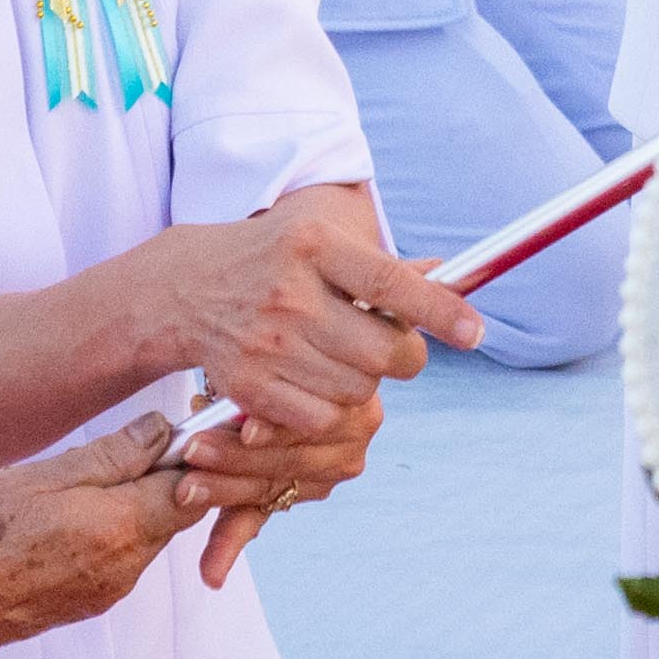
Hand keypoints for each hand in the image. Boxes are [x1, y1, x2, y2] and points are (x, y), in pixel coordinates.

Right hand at [0, 416, 210, 655]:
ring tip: (86, 478)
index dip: (192, 454)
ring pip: (149, 534)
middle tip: (124, 446)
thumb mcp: (40, 476)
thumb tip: (162, 430)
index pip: (193, 486)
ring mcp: (109, 589)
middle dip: (164, 476)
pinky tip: (71, 514)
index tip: (170, 428)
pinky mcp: (90, 602)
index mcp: (121, 527)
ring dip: (134, 503)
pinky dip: (113, 530)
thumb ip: (110, 456)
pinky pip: (122, 557)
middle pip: (176, 511)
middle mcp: (126, 565)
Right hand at [113, 187, 477, 451]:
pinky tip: (316, 382)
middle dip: (403, 357)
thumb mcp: (320, 241)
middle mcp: (290, 293)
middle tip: (397, 349)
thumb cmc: (272, 259)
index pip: (391, 284)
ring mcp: (267, 343)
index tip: (475, 333)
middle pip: (384, 351)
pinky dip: (329, 408)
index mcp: (314, 246)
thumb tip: (449, 274)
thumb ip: (382, 264)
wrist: (184, 290)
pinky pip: (321, 417)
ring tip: (344, 358)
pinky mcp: (248, 386)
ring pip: (358, 388)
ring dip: (364, 382)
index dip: (440, 311)